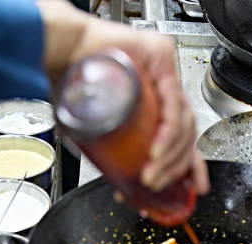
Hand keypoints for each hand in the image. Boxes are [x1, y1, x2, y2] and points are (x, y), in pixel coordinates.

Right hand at [37, 1, 208, 194]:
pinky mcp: (161, 57)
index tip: (195, 186)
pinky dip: (168, 133)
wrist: (57, 48)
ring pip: (184, 121)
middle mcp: (165, 82)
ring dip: (170, 155)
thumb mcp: (98, 128)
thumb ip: (115, 152)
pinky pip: (173, 104)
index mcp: (157, 98)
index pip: (184, 134)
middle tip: (157, 183)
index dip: (192, 163)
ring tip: (152, 174)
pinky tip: (156, 152)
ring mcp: (165, 69)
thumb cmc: (71, 81)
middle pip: (187, 130)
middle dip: (176, 165)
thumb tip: (120, 186)